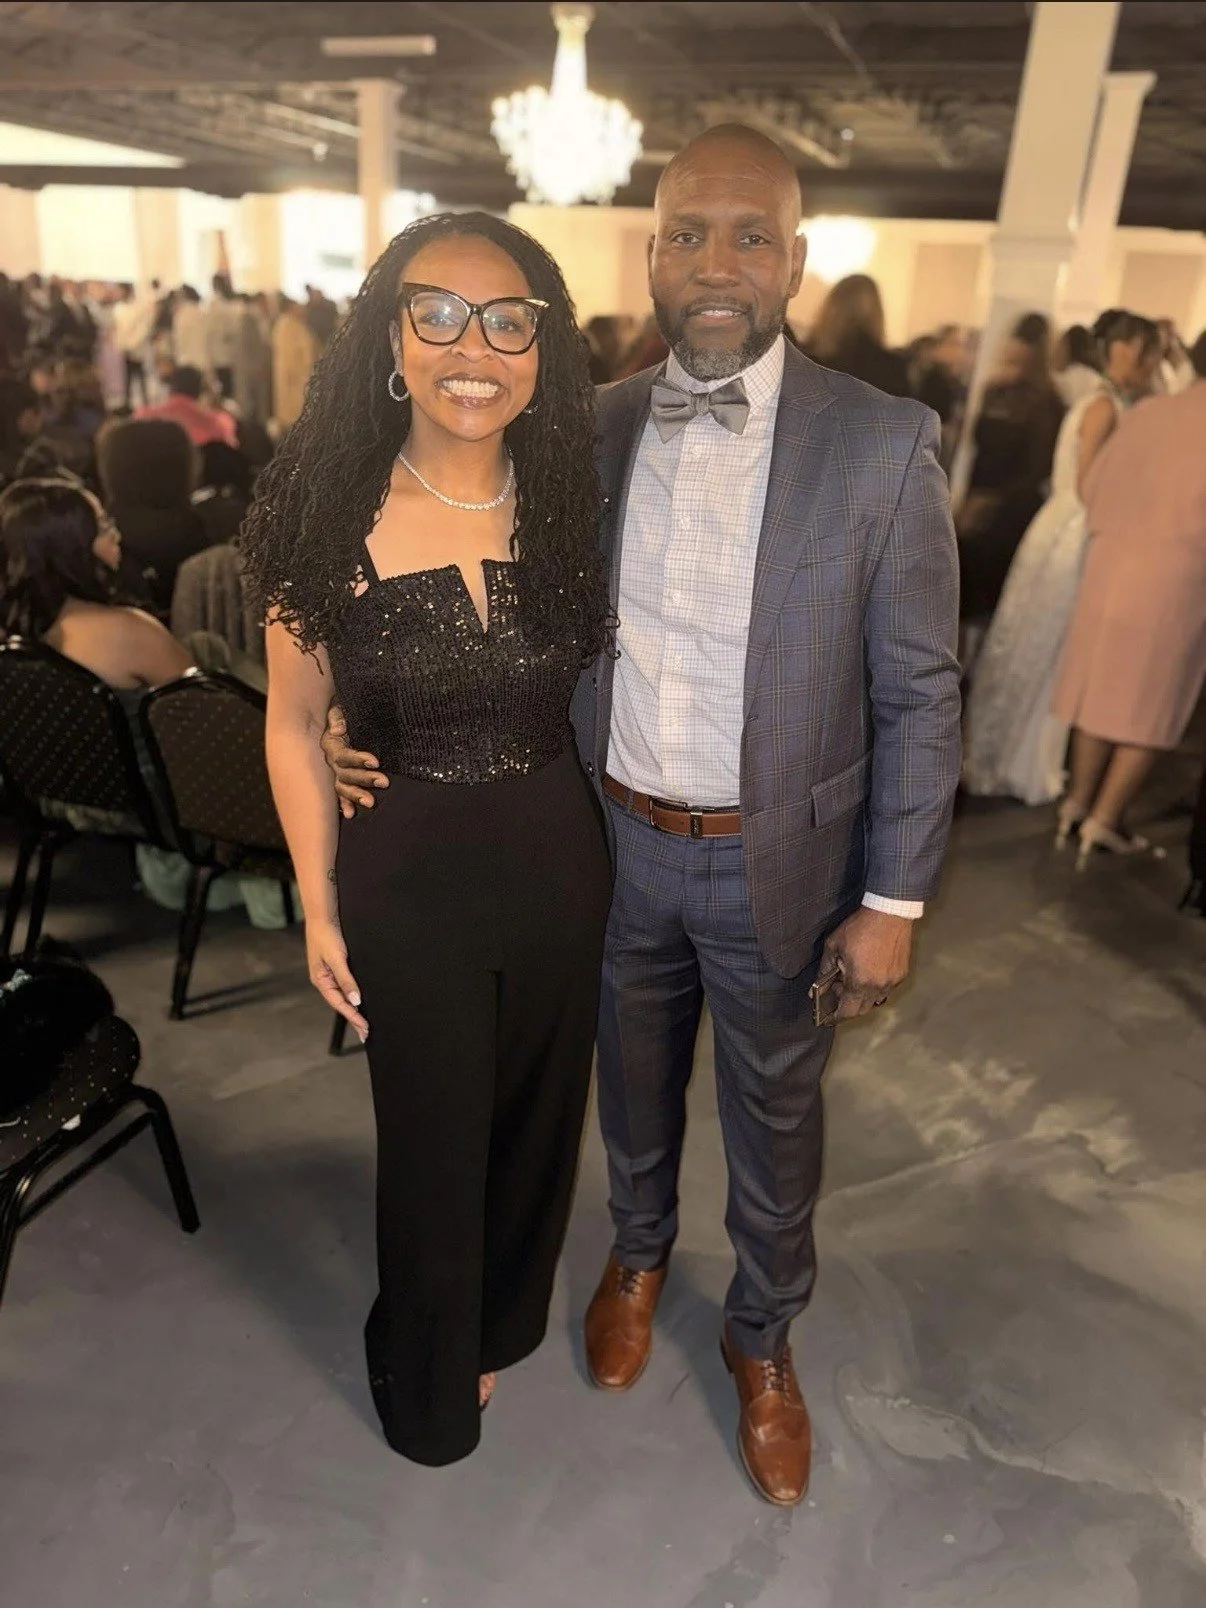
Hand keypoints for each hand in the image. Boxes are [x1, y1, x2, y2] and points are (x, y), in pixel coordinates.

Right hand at [306, 918, 368, 1040]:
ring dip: (354, 1009)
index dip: (353, 1017)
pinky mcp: (337, 966)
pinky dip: (354, 996)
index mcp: (321, 980)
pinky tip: (361, 1002)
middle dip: (354, 1019)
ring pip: (344, 996)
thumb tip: (355, 1000)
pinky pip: (346, 985)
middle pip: (341, 1004)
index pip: (339, 1004)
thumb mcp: (337, 958)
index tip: (365, 1028)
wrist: (323, 915)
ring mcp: (330, 974)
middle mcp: (325, 980)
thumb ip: (346, 979)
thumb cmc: (327, 935)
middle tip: (366, 1034)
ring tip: (365, 1024)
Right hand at [321, 703, 387, 819]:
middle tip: (385, 782)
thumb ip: (338, 716)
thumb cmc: (344, 711)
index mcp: (331, 744)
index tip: (376, 762)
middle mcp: (331, 760)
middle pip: (345, 774)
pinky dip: (345, 804)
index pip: (343, 755)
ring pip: (342, 786)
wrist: (339, 716)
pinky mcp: (340, 778)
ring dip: (356, 795)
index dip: (358, 759)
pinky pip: (340, 794)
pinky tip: (352, 814)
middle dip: (365, 779)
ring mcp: (334, 771)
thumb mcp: (339, 707)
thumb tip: (340, 729)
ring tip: (371, 803)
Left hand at [820, 907, 914, 1022]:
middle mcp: (879, 987)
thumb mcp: (834, 947)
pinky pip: (885, 989)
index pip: (847, 1012)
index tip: (827, 1019)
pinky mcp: (901, 974)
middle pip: (861, 1009)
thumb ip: (824, 972)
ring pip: (874, 1000)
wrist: (889, 913)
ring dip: (861, 996)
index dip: (835, 1018)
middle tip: (836, 990)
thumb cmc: (860, 928)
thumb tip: (815, 990)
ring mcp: (892, 982)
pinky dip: (873, 987)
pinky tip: (867, 971)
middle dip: (847, 1005)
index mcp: (860, 982)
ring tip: (851, 977)